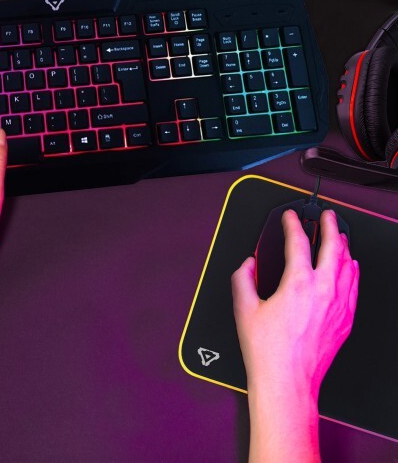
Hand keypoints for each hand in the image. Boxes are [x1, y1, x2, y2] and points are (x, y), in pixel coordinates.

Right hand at [231, 209, 358, 398]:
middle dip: (329, 226)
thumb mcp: (243, 308)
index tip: (291, 217)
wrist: (288, 382)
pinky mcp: (345, 320)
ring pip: (348, 265)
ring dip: (344, 245)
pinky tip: (351, 266)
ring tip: (340, 235)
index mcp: (298, 284)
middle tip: (325, 215)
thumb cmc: (268, 351)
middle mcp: (323, 291)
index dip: (293, 224)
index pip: (299, 242)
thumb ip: (242, 278)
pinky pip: (354, 286)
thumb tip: (248, 264)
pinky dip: (352, 270)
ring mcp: (338, 306)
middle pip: (334, 247)